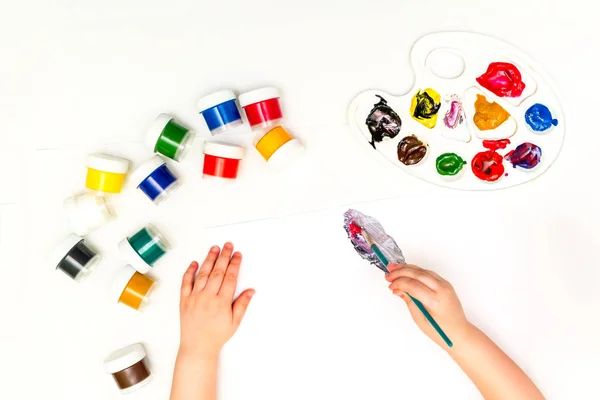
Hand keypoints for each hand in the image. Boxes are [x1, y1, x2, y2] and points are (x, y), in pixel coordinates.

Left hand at [179, 243, 254, 357]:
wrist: (197, 347)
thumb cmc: (216, 336)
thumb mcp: (235, 322)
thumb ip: (242, 304)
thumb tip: (251, 290)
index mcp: (221, 302)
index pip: (230, 278)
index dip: (235, 264)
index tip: (238, 255)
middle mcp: (208, 297)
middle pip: (217, 271)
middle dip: (224, 256)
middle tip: (228, 245)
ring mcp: (194, 297)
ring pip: (202, 273)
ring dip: (209, 259)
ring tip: (214, 248)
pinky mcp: (184, 300)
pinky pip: (186, 282)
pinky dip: (190, 271)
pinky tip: (194, 262)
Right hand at [386, 264, 470, 348]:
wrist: (459, 333)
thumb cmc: (441, 331)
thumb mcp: (420, 319)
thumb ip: (409, 301)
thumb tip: (398, 290)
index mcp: (435, 301)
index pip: (413, 285)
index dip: (399, 283)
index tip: (390, 286)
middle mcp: (442, 290)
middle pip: (417, 274)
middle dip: (400, 272)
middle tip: (388, 275)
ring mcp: (445, 285)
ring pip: (423, 271)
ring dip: (407, 269)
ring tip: (394, 269)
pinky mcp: (445, 284)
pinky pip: (428, 273)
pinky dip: (416, 271)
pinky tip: (407, 271)